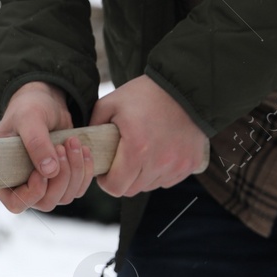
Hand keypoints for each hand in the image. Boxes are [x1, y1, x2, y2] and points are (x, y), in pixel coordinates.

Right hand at [0, 81, 96, 213]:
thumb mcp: (29, 119)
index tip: (42, 168)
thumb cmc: (29, 108)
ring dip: (74, 171)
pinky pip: (78, 188)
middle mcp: (23, 186)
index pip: (16, 203)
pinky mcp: (63, 179)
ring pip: (65, 197)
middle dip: (60, 177)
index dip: (33, 191)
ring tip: (72, 142)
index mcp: (4, 177)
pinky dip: (85, 171)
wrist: (45, 101)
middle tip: (61, 146)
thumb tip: (50, 172)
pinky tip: (83, 149)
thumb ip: (36, 143)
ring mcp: (45, 186)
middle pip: (46, 203)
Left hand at [90, 76, 207, 196]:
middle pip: (132, 190)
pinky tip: (159, 153)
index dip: (106, 182)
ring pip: (150, 186)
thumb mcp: (111, 103)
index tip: (106, 171)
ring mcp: (177, 165)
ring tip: (142, 154)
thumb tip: (85, 147)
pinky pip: (168, 180)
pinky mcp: (190, 164)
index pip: (115, 187)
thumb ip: (93, 127)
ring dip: (142, 176)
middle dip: (123, 179)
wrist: (184, 86)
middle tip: (122, 162)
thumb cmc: (145, 94)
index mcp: (137, 149)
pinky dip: (161, 173)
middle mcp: (159, 162)